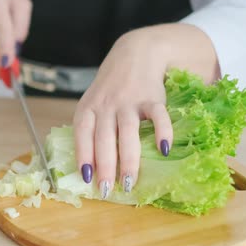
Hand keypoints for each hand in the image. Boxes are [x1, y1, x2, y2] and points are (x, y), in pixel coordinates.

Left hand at [73, 24, 219, 196]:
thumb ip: (91, 129)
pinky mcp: (152, 98)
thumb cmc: (110, 88)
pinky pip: (158, 116)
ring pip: (128, 132)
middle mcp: (106, 105)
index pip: (82, 133)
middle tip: (107, 191)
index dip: (83, 155)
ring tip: (129, 183)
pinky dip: (162, 131)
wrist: (134, 54)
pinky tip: (164, 150)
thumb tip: (88, 168)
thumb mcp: (93, 103)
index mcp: (89, 108)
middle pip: (104, 139)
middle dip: (105, 167)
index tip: (86, 178)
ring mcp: (129, 101)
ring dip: (128, 160)